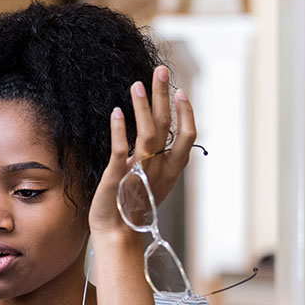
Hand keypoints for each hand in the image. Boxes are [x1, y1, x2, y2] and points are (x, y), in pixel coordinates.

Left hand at [88, 65, 197, 236]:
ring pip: (147, 134)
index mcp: (170, 170)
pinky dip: (119, 130)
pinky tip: (116, 111)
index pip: (188, 136)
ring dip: (143, 107)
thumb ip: (157, 159)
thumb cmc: (132, 206)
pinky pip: (121, 150)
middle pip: (166, 126)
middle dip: (164, 96)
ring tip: (137, 84)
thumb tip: (158, 135)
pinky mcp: (118, 177)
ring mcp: (139, 172)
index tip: (181, 91)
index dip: (186, 113)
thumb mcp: (151, 181)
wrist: (117, 234)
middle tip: (160, 70)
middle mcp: (159, 169)